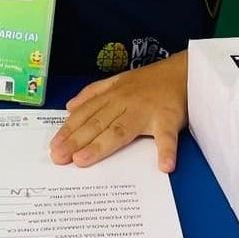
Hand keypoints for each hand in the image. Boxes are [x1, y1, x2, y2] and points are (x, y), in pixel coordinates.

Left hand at [49, 55, 187, 172]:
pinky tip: (164, 166)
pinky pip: (166, 136)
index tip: (54, 146)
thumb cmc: (151, 81)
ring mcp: (146, 111)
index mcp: (113, 96)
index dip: (68, 130)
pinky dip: (166, 151)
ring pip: (120, 129)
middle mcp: (125, 102)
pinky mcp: (169, 118)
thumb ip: (94, 93)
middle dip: (75, 140)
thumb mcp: (119, 81)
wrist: (184, 71)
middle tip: (59, 157)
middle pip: (97, 123)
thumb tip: (70, 106)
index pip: (86, 114)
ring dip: (102, 145)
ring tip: (84, 160)